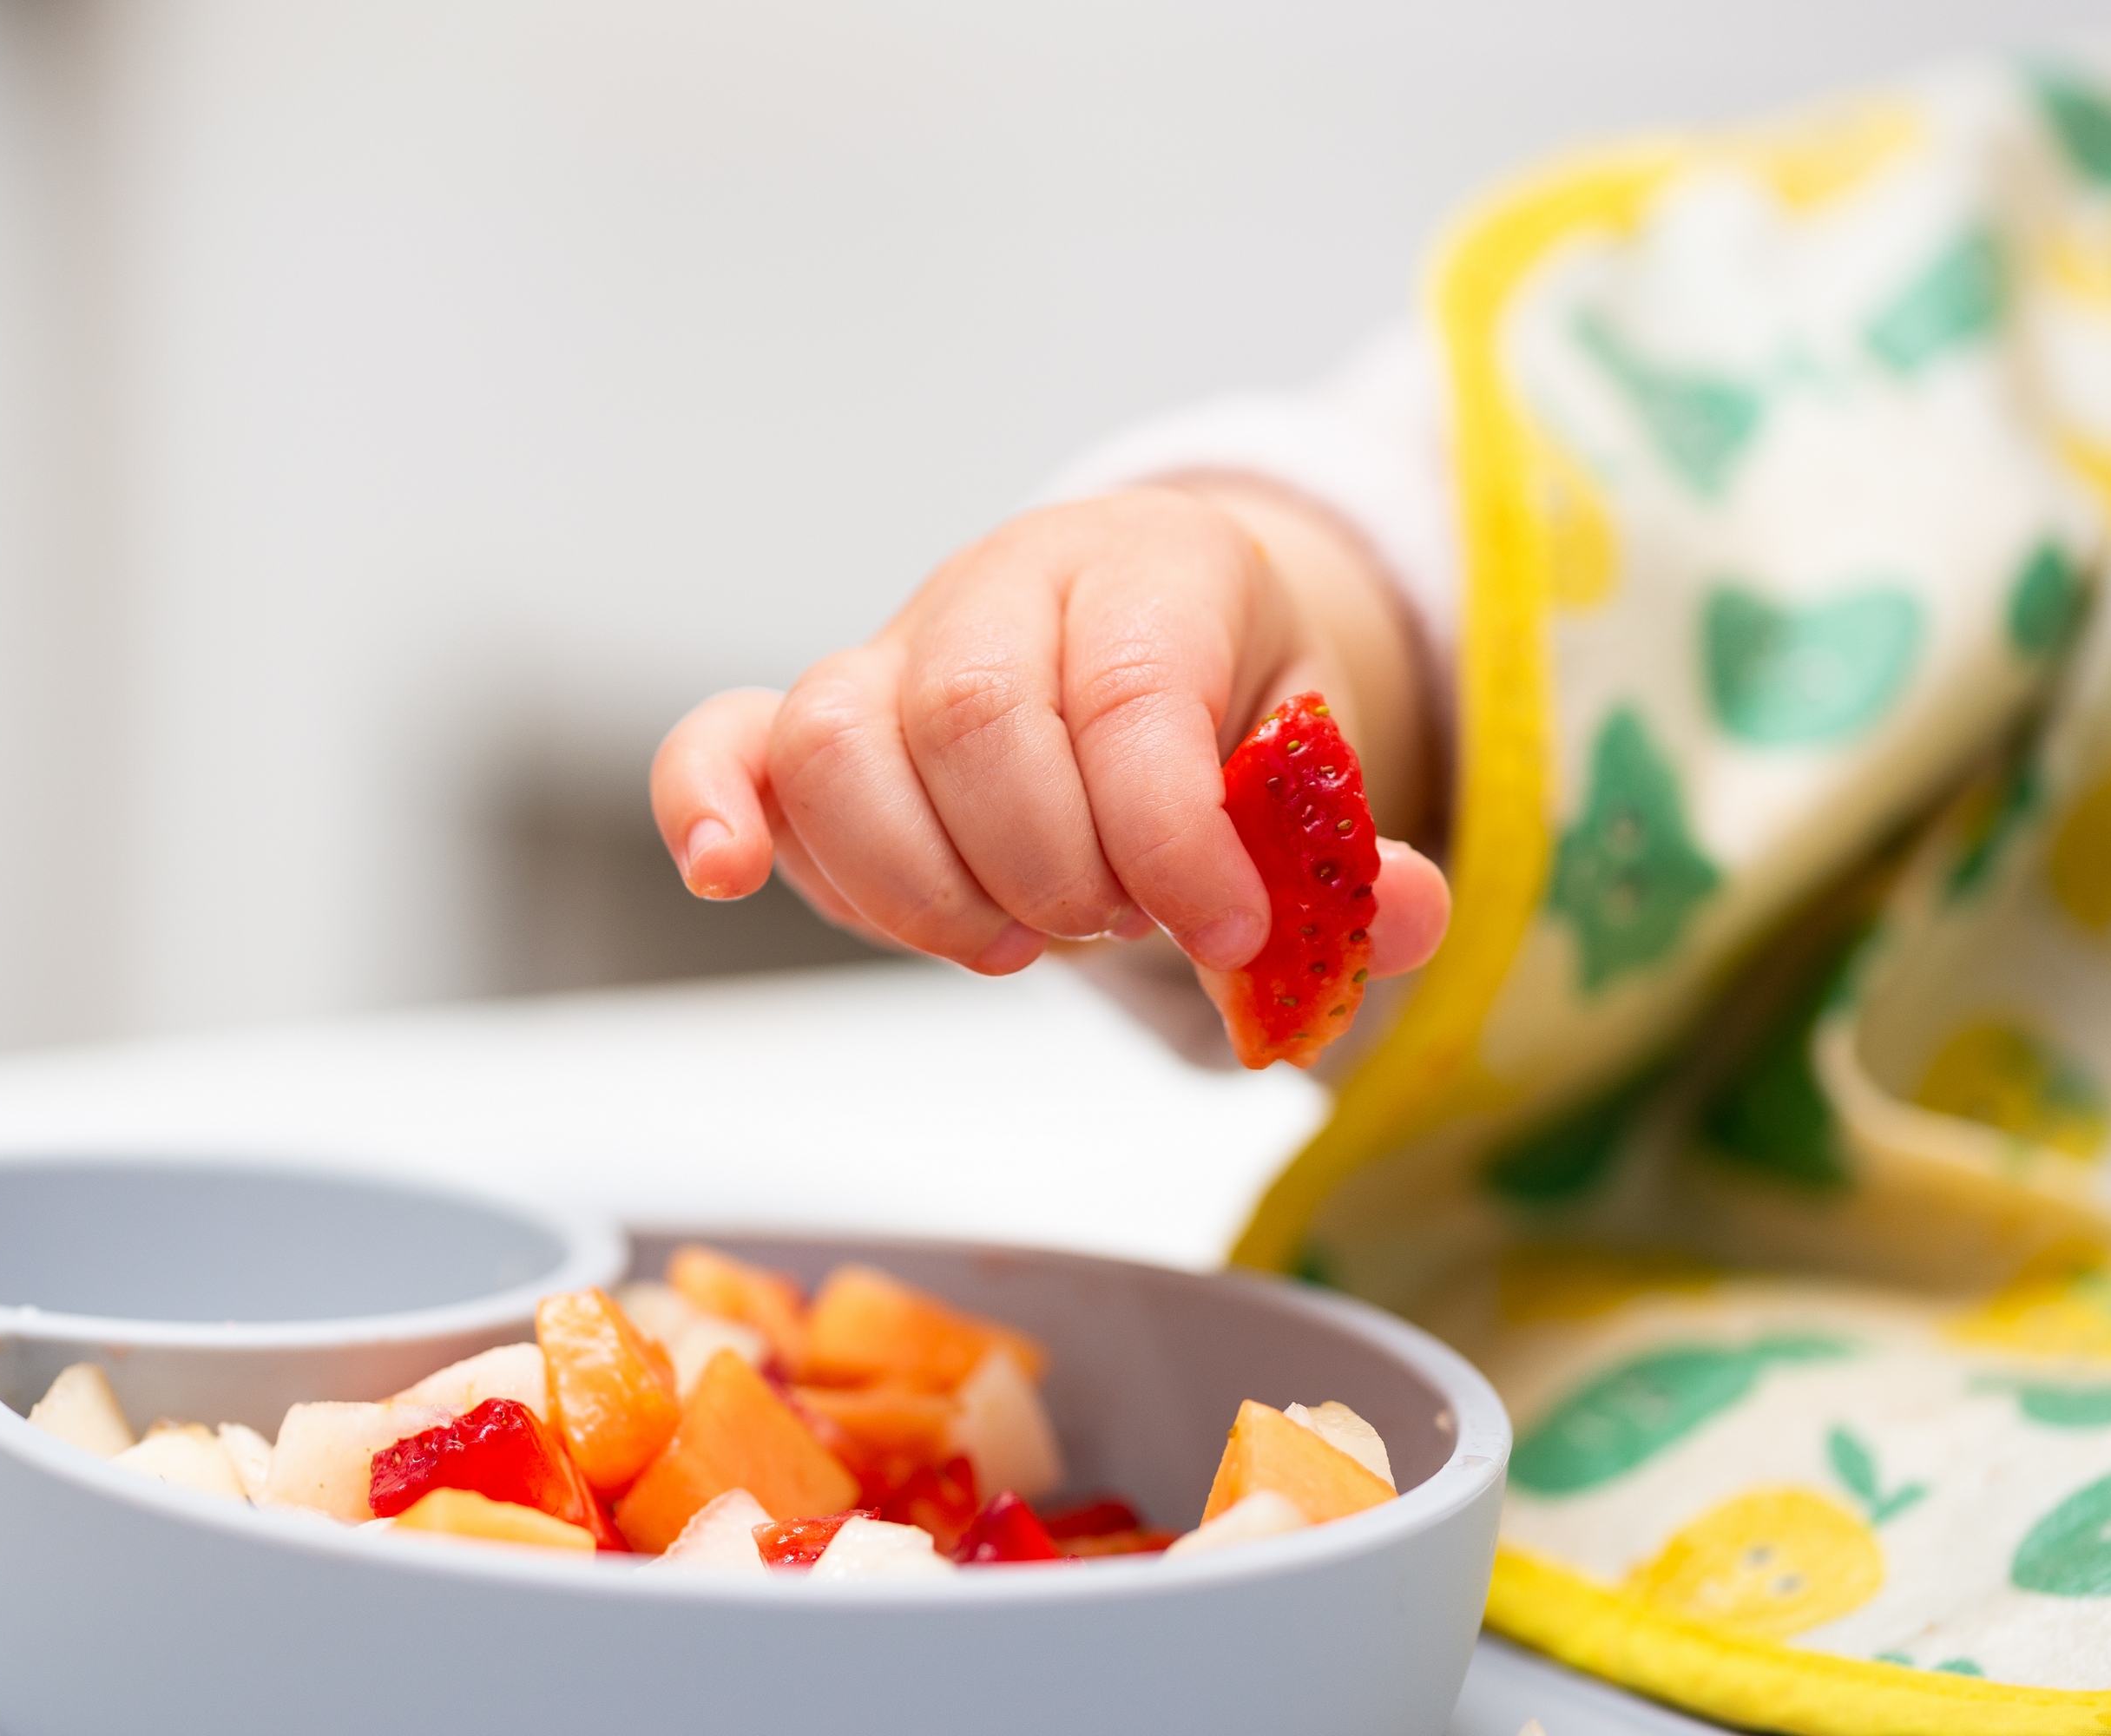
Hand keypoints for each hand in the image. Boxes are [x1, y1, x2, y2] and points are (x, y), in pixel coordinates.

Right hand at [650, 484, 1450, 991]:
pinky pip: (723, 741)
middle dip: (1052, 867)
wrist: (1142, 657)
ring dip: (922, 883)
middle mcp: (1005, 584)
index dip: (1170, 833)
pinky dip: (709, 807)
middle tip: (1112, 925)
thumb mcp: (1318, 774)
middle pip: (975, 717)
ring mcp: (890, 650)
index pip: (1131, 690)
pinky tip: (730, 876)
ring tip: (1009, 941)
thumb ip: (1351, 853)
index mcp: (1155, 568)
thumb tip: (1402, 917)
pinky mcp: (806, 724)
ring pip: (841, 741)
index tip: (1227, 933)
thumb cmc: (1226, 721)